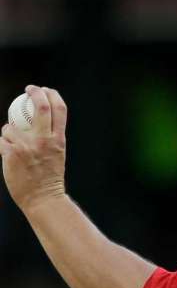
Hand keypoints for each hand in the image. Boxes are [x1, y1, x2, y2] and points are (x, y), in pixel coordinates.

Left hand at [0, 85, 67, 213]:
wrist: (42, 198)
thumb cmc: (49, 177)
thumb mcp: (57, 153)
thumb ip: (50, 137)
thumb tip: (38, 119)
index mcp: (58, 140)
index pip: (59, 110)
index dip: (52, 95)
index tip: (46, 90)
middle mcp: (44, 140)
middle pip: (41, 106)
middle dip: (35, 93)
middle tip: (30, 89)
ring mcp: (27, 146)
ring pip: (10, 126)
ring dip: (8, 132)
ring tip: (13, 144)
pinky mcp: (11, 153)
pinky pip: (2, 140)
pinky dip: (3, 145)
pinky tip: (8, 156)